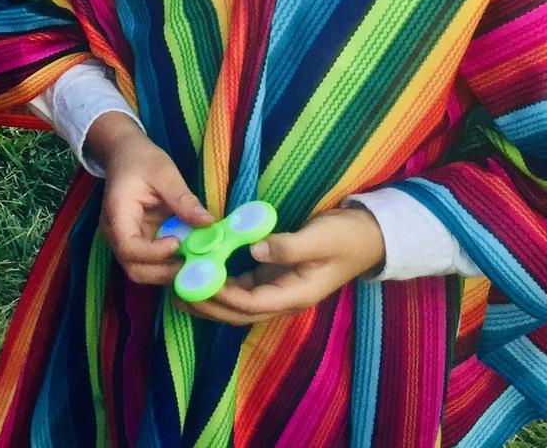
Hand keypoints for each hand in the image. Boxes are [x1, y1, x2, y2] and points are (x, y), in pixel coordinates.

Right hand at [88, 113, 212, 284]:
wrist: (124, 154)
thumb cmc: (141, 159)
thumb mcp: (164, 173)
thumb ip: (183, 199)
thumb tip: (209, 223)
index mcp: (117, 214)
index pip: (129, 248)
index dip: (154, 253)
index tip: (179, 243)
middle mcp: (116, 233)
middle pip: (134, 269)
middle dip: (164, 272)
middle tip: (193, 262)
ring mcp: (125, 239)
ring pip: (142, 271)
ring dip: (168, 271)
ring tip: (194, 260)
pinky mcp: (138, 241)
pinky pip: (150, 263)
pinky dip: (169, 264)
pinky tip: (188, 255)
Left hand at [181, 208, 385, 324]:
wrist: (369, 235)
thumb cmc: (346, 236)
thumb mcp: (320, 238)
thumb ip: (288, 246)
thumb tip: (254, 249)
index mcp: (297, 294)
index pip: (252, 304)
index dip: (223, 297)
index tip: (197, 284)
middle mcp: (285, 297)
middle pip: (241, 312)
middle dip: (209, 307)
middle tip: (177, 295)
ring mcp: (280, 289)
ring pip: (239, 303)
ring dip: (211, 299)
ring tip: (180, 290)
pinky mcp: (275, 277)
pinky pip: (244, 288)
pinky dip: (222, 285)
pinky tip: (202, 276)